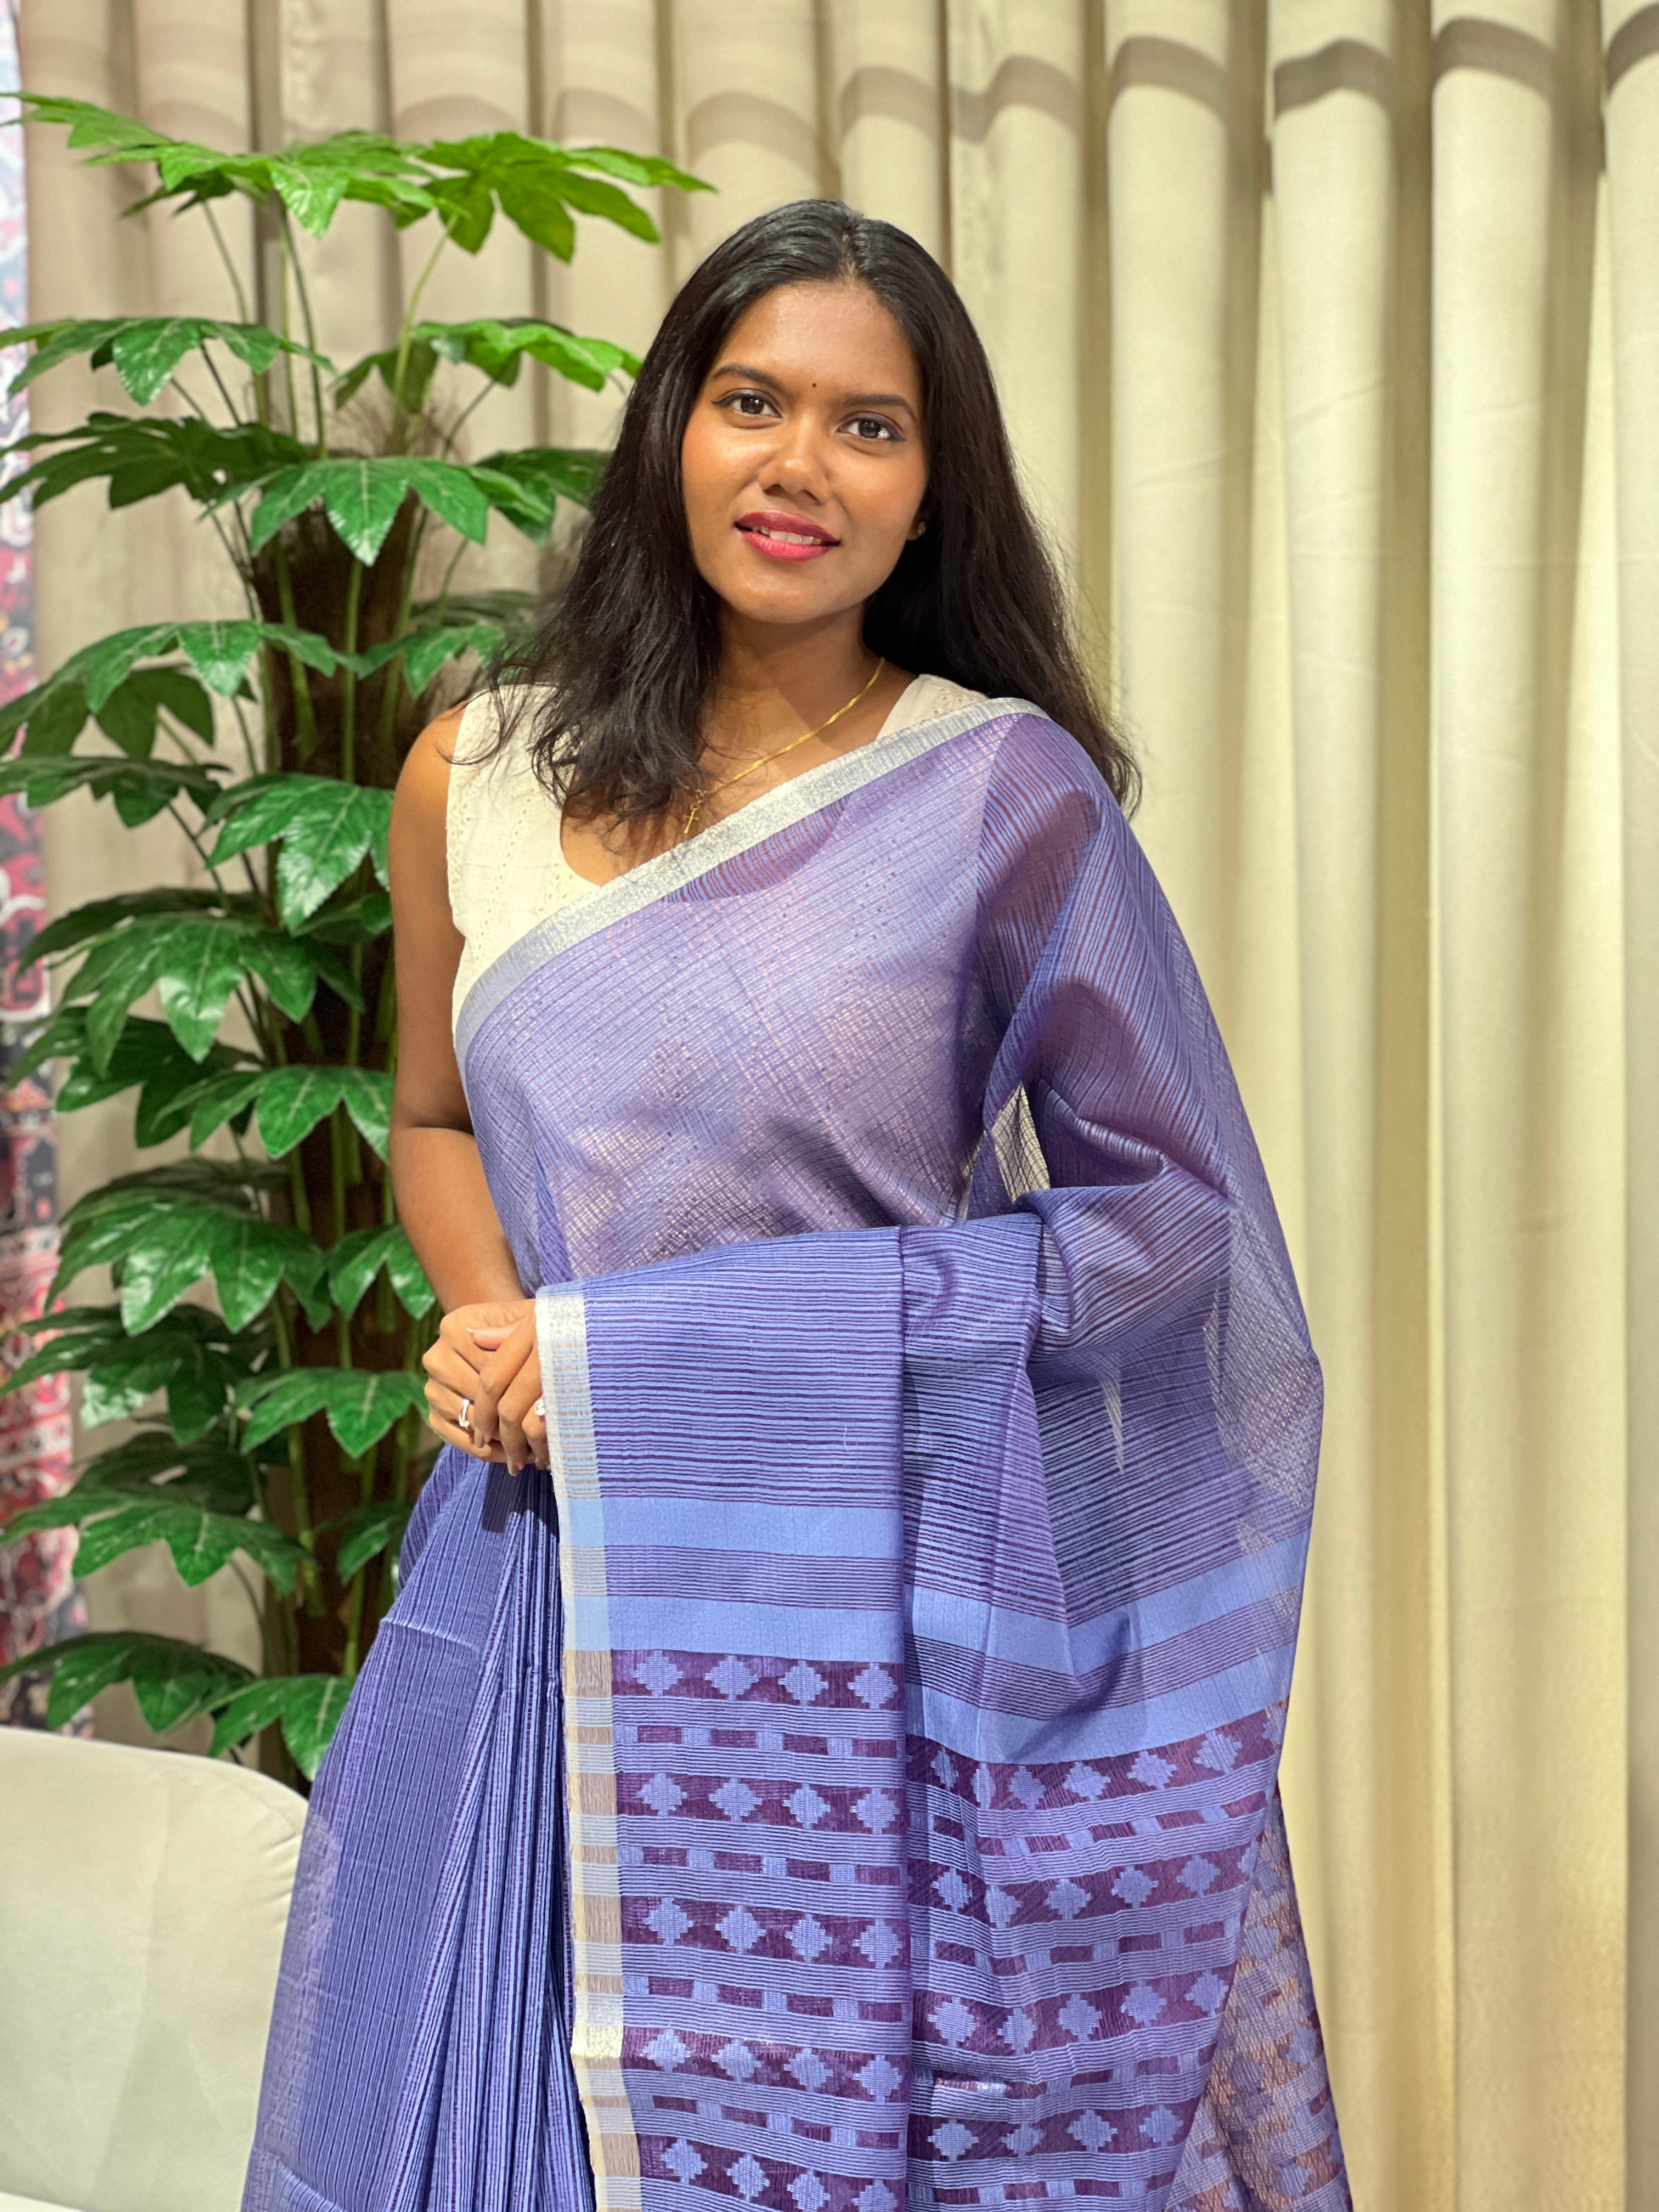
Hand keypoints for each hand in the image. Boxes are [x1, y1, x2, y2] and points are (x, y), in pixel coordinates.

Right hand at [422, 1298, 546, 1472]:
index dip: (522, 1387)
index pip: (491, 1367)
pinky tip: (514, 1452)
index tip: (549, 1404)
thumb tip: (524, 1357)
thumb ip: (521, 1334)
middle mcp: (436, 1358)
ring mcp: (431, 1389)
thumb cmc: (516, 1331)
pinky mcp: (432, 1415)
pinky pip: (461, 1440)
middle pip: (481, 1397)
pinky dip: (489, 1451)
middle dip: (514, 1416)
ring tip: (536, 1445)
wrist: (492, 1337)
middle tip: (547, 1432)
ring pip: (472, 1420)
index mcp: (454, 1329)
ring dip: (504, 1437)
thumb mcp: (524, 1322)